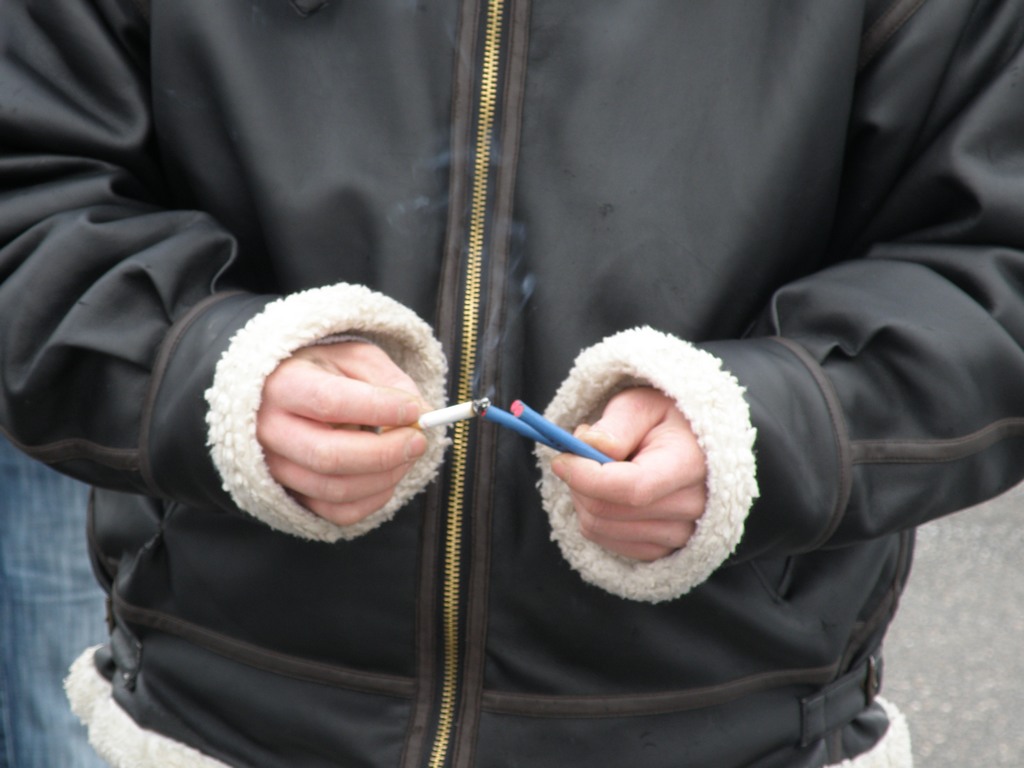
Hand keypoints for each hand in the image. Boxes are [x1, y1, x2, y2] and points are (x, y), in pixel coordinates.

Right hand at [256, 341, 427, 526]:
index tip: (413, 410)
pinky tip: (387, 475)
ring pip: (336, 489)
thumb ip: (389, 380)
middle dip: (386, 452)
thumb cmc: (324, 372)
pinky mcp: (292, 494)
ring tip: (406, 454)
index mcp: (282, 385)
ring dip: (385, 477)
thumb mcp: (355, 358)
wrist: (283, 394)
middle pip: (329, 456)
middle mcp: (270, 430)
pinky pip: (338, 512)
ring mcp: (276, 468)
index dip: (379, 409)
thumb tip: (420, 412)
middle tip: (418, 440)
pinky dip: (374, 499)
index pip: (330, 402)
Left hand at [550, 387, 706, 561]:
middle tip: (580, 453)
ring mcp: (680, 533)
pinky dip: (594, 516)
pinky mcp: (663, 550)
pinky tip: (607, 491)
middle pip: (607, 510)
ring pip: (599, 528)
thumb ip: (617, 425)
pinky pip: (605, 541)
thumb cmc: (664, 420)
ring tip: (598, 469)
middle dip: (578, 482)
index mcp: (689, 464)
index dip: (587, 477)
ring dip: (583, 498)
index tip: (561, 460)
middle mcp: (691, 507)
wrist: (692, 443)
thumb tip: (589, 447)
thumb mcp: (642, 404)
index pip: (631, 488)